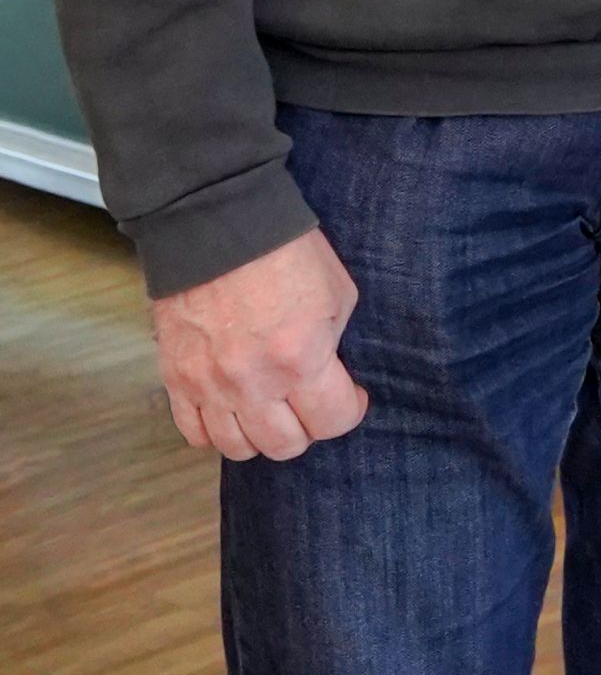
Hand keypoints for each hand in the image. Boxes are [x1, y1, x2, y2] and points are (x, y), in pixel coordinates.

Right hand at [150, 228, 366, 462]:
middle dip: (307, 429)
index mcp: (299, 358)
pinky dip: (217, 431)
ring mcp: (208, 383)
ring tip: (273, 409)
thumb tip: (333, 378)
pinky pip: (194, 432)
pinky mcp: (175, 377)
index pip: (332, 422)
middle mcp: (251, 381)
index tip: (350, 395)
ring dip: (261, 435)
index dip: (349, 410)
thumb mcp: (338, 296)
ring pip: (237, 447)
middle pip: (284, 445)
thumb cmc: (286, 252)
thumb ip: (334, 346)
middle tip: (311, 403)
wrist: (217, 226)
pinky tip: (234, 411)